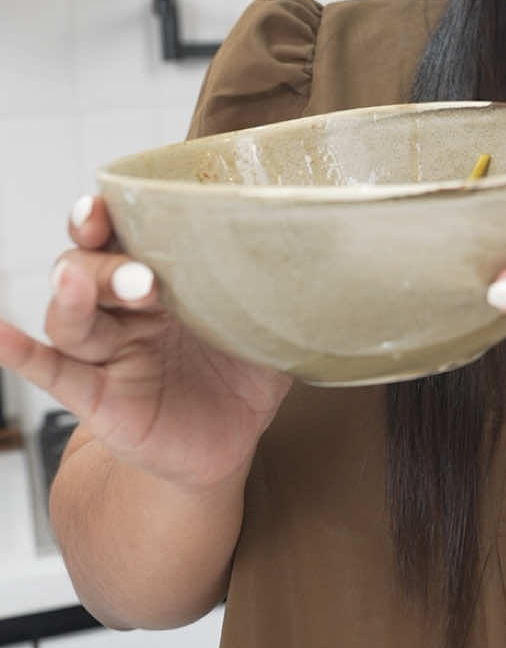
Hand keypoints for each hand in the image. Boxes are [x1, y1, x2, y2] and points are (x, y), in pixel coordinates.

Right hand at [0, 194, 291, 492]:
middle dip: (107, 263)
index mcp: (167, 274)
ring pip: (73, 315)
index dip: (112, 212)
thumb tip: (332, 254)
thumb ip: (285, 294)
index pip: (128, 232)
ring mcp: (108, 349)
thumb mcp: (271, 330)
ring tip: (77, 287)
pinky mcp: (96, 397)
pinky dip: (20, 351)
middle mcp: (127, 305)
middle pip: (93, 266)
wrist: (227, 445)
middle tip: (142, 276)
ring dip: (74, 296)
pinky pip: (51, 371)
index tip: (107, 202)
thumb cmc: (242, 373)